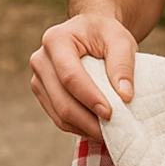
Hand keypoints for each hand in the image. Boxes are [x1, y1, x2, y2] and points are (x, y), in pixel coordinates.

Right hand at [29, 13, 138, 137]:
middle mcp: (41, 59)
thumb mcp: (120, 40)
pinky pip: (59, 118)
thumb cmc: (105, 33)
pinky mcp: (43, 93)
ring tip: (107, 134)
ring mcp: (39, 78)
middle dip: (88, 121)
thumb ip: (123, 64)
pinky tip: (96, 130)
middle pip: (62, 101)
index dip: (89, 98)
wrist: (89, 31)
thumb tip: (125, 96)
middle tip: (112, 132)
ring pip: (59, 114)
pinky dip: (78, 128)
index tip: (110, 113)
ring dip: (84, 128)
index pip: (70, 77)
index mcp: (56, 40)